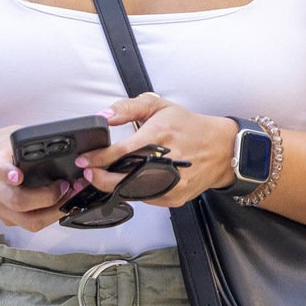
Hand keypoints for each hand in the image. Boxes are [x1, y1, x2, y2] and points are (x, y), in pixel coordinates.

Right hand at [0, 128, 84, 232]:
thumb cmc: (6, 151)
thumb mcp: (14, 140)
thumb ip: (30, 145)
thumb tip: (62, 148)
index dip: (7, 174)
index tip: (18, 176)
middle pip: (17, 201)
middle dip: (47, 197)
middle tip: (64, 186)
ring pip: (28, 221)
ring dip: (54, 212)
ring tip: (69, 197)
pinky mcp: (7, 219)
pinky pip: (32, 224)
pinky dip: (51, 216)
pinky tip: (61, 205)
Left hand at [77, 94, 237, 207]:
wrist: (222, 149)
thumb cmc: (188, 126)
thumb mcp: (159, 106)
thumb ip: (127, 108)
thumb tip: (103, 116)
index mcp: (160, 137)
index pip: (122, 152)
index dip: (99, 158)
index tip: (84, 160)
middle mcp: (166, 163)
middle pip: (125, 178)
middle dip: (100, 178)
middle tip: (86, 173)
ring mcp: (172, 184)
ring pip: (134, 193)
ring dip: (112, 187)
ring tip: (99, 178)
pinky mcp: (175, 198)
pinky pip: (146, 199)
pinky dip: (131, 192)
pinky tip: (122, 184)